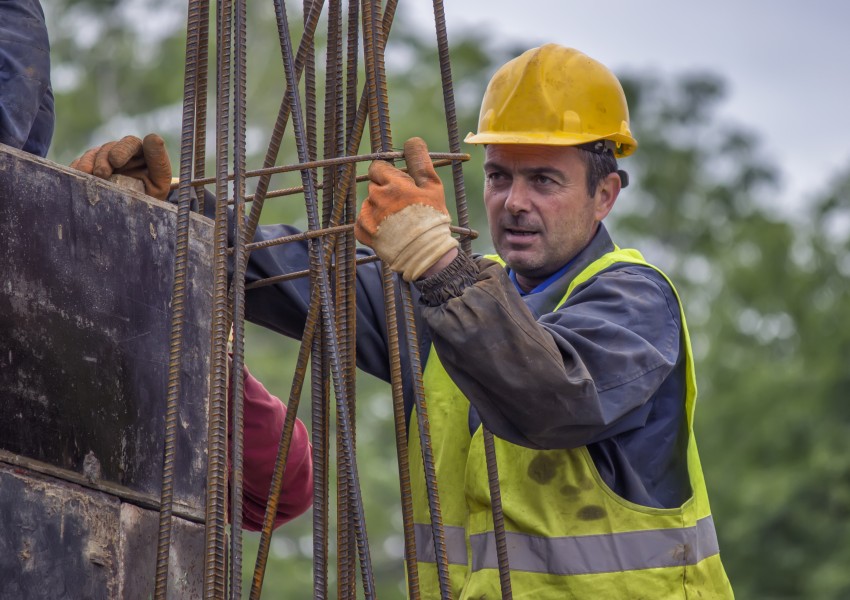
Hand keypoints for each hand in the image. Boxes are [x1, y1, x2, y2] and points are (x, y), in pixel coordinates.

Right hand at [70, 134, 171, 200]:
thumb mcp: (159, 183)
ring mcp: (104, 158)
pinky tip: (78, 177)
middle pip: (109, 147)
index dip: (123, 149)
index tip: (116, 161)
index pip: (132, 144)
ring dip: (89, 164)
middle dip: (103, 159)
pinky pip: (80, 163)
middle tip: (101, 173)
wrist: (133, 214)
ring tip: (89, 177)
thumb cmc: (151, 197)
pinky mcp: (89, 167)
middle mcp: (121, 152)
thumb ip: (159, 163)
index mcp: (140, 153)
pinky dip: (78, 169)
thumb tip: (154, 138)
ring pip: (93, 154)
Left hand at [355, 137, 458, 280]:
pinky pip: (363, 221)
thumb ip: (420, 161)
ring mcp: (367, 216)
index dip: (389, 176)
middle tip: (404, 207)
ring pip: (369, 204)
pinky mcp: (363, 232)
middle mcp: (376, 198)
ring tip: (398, 222)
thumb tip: (413, 140)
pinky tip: (388, 231)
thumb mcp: (432, 187)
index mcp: (393, 184)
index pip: (378, 168)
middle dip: (385, 192)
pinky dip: (372, 224)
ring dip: (379, 208)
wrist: (425, 254)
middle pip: (374, 186)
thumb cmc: (432, 219)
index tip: (400, 187)